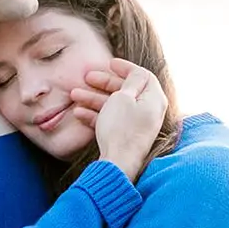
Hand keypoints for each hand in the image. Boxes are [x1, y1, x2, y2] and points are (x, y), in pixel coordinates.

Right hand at [67, 59, 168, 180]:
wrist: (117, 164)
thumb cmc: (121, 129)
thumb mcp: (123, 98)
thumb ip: (131, 81)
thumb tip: (137, 73)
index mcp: (153, 99)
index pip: (142, 76)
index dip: (125, 67)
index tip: (109, 63)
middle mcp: (148, 112)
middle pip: (126, 90)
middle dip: (104, 83)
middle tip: (87, 77)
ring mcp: (137, 125)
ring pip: (115, 105)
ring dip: (94, 98)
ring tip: (74, 94)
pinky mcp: (126, 137)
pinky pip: (111, 120)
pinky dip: (96, 115)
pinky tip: (78, 113)